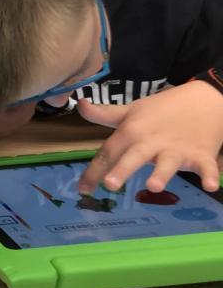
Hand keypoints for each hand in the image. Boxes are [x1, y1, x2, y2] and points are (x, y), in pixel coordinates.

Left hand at [78, 81, 222, 193]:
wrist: (206, 98)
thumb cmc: (162, 110)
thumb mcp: (132, 110)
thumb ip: (105, 114)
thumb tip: (78, 105)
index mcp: (132, 132)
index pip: (109, 152)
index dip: (93, 171)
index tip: (82, 190)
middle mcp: (152, 141)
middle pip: (134, 156)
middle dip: (122, 170)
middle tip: (110, 185)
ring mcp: (177, 148)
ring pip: (168, 163)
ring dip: (161, 174)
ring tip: (153, 186)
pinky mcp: (202, 153)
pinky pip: (206, 166)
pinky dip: (210, 175)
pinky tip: (210, 185)